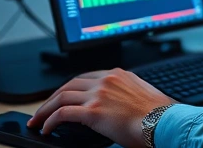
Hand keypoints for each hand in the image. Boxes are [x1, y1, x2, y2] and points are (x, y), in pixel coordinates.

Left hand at [27, 68, 173, 147]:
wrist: (164, 121)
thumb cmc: (159, 114)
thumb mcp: (143, 95)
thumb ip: (127, 94)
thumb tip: (120, 105)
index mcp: (118, 75)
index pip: (85, 77)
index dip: (70, 88)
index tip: (62, 97)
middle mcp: (106, 80)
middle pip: (69, 84)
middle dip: (52, 97)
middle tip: (43, 109)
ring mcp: (98, 94)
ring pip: (61, 96)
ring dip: (45, 109)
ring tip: (37, 120)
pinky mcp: (93, 111)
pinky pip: (62, 114)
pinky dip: (50, 120)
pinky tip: (46, 128)